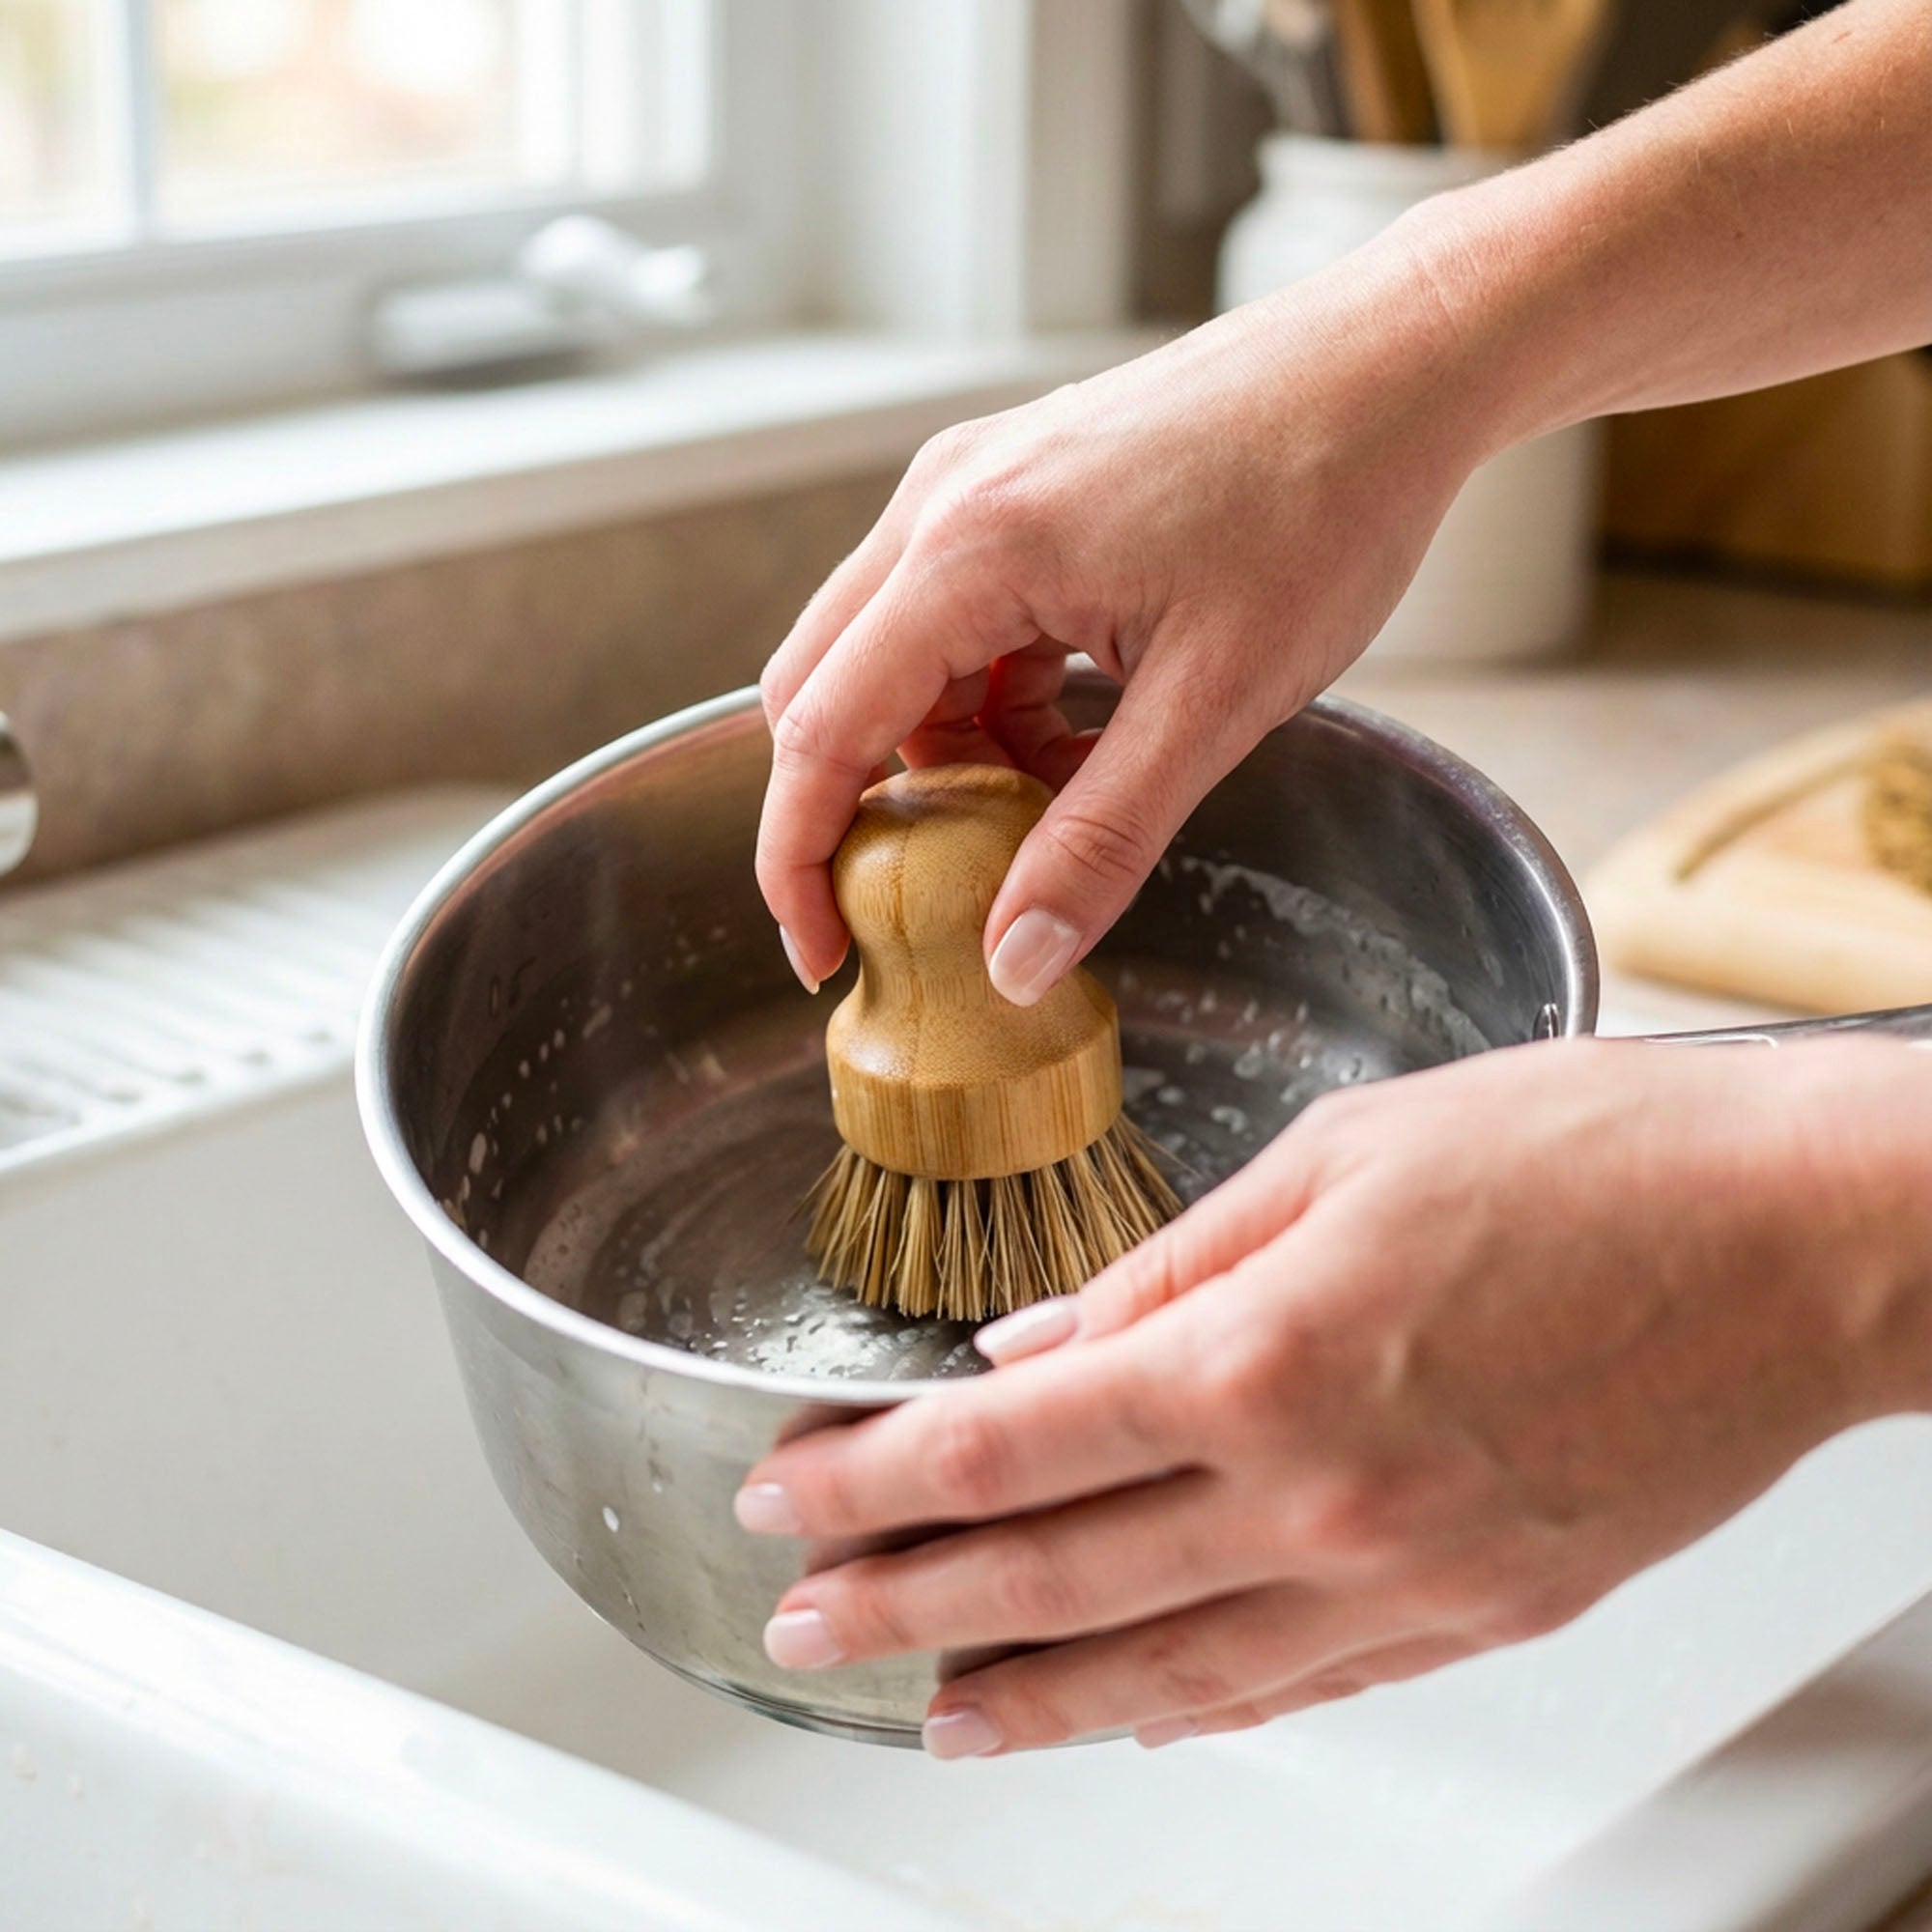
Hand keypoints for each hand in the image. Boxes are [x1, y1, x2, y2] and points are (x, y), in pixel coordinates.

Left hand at [735, 1040, 1931, 1756]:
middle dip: (904, 1609)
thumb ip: (1169, 1267)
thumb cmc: (1593, 1157)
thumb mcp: (1340, 1154)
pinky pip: (1301, 1686)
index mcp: (1263, 1356)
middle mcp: (1319, 1495)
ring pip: (1167, 1672)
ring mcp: (1404, 1579)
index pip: (1005, 1450)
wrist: (1798, 1239)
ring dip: (1030, 1701)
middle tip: (805, 1625)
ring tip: (934, 1718)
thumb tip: (1038, 1345)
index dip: (875, 1481)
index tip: (793, 1492)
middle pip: (1054, 1579)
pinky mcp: (1480, 1614)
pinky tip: (1131, 1712)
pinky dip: (1193, 1706)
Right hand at [755, 230, 1498, 1000]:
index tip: (819, 952)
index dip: (797, 857)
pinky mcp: (1017, 488)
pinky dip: (993, 701)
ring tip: (1046, 815)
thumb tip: (1011, 960)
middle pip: (825, 689)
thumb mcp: (1215, 702)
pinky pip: (958, 620)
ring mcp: (975, 485)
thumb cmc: (1324, 504)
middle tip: (906, 905)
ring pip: (894, 659)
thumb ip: (1102, 839)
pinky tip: (1079, 739)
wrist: (1394, 364)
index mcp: (970, 550)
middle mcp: (942, 504)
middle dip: (855, 810)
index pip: (819, 730)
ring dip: (946, 756)